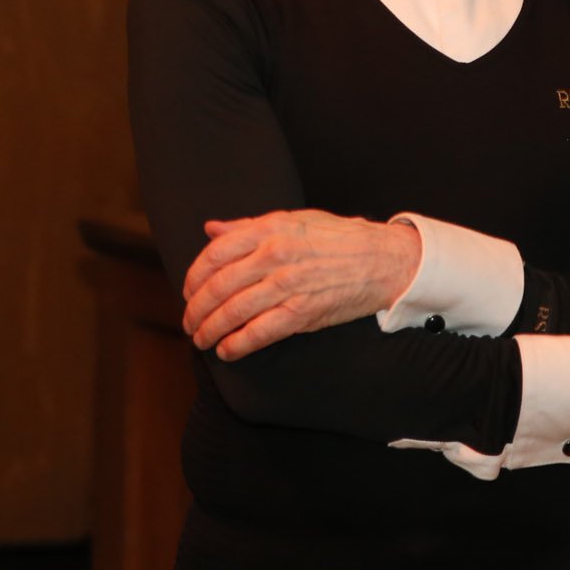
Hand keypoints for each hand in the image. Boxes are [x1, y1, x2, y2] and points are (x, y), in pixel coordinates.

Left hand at [181, 210, 421, 360]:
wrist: (380, 259)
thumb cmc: (337, 237)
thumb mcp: (291, 219)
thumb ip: (248, 226)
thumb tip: (211, 229)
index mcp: (269, 229)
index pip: (215, 254)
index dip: (194, 276)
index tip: (189, 291)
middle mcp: (274, 255)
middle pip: (218, 286)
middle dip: (197, 309)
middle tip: (189, 322)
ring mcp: (287, 285)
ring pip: (234, 311)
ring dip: (211, 329)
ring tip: (202, 339)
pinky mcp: (302, 312)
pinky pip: (260, 332)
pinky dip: (238, 344)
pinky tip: (227, 350)